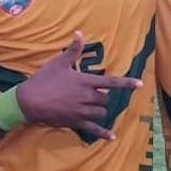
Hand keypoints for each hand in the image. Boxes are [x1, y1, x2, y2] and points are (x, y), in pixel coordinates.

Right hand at [16, 32, 142, 140]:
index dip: (127, 83)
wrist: (30, 101)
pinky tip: (112, 137)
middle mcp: (87, 97)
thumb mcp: (59, 63)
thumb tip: (79, 33)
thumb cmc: (44, 80)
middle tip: (93, 94)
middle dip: (103, 97)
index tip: (140, 84)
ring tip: (91, 107)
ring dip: (100, 110)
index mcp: (85, 82)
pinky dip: (104, 134)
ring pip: (101, 113)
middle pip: (106, 99)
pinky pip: (94, 130)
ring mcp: (82, 111)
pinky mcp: (76, 122)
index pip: (111, 82)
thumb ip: (73, 50)